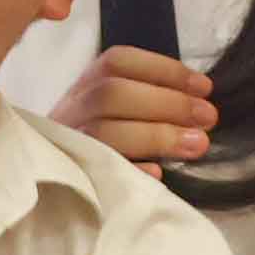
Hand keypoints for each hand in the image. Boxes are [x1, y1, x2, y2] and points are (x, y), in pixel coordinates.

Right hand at [50, 47, 216, 170]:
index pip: (117, 62)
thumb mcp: (110, 114)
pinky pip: (97, 175)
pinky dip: (131, 171)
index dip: (164, 70)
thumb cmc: (95, 146)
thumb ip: (145, 101)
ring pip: (104, 133)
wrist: (47, 192)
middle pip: (111, 94)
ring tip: (198, 144)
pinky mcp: (71, 179)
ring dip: (157, 135)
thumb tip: (198, 103)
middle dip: (167, 103)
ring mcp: (66, 146)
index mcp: (83, 88)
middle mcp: (69, 112)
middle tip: (208, 117)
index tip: (204, 87)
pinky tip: (159, 174)